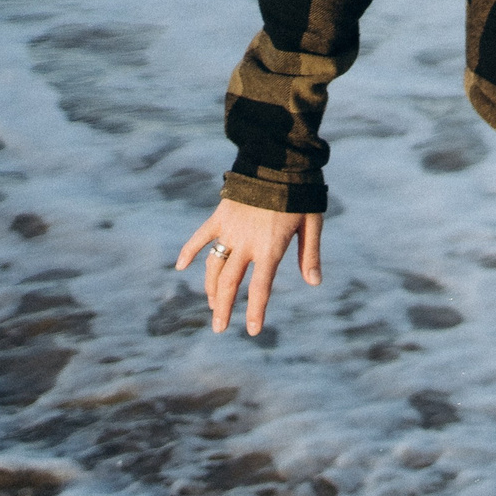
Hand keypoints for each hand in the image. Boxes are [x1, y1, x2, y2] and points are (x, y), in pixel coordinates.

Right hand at [176, 199, 323, 335]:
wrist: (278, 164)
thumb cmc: (300, 196)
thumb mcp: (312, 225)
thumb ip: (310, 255)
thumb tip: (314, 283)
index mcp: (270, 249)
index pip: (260, 289)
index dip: (255, 311)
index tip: (252, 331)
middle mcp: (246, 244)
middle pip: (228, 283)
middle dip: (222, 308)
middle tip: (219, 328)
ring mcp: (229, 230)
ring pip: (213, 266)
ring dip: (209, 288)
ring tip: (211, 304)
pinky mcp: (219, 216)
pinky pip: (200, 237)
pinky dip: (189, 251)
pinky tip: (180, 266)